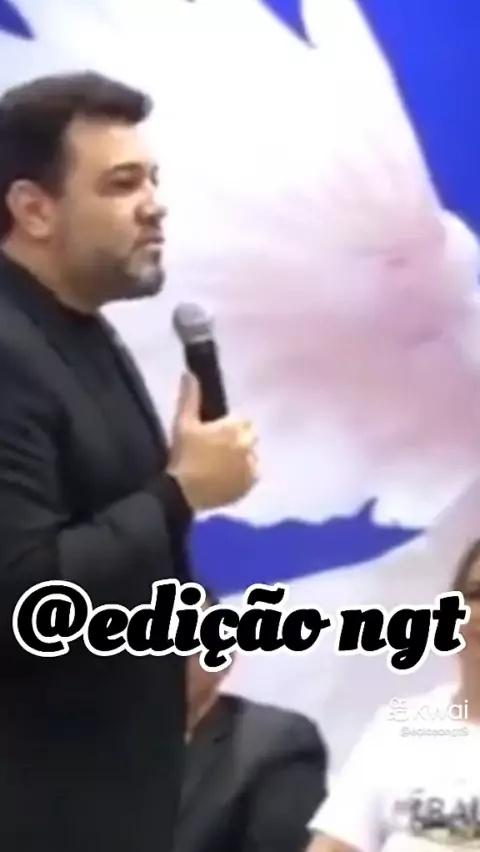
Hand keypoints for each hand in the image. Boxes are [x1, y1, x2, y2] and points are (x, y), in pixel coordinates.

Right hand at [167, 373, 257, 510]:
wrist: (182, 492)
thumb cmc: (183, 455)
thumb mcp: (182, 423)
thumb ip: (189, 397)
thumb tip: (189, 374)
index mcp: (235, 427)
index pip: (243, 420)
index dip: (230, 426)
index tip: (215, 435)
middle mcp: (248, 446)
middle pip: (249, 437)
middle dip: (238, 440)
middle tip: (217, 450)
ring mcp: (250, 467)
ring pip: (251, 457)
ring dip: (241, 458)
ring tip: (220, 466)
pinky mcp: (249, 485)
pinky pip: (251, 476)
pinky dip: (242, 476)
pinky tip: (225, 478)